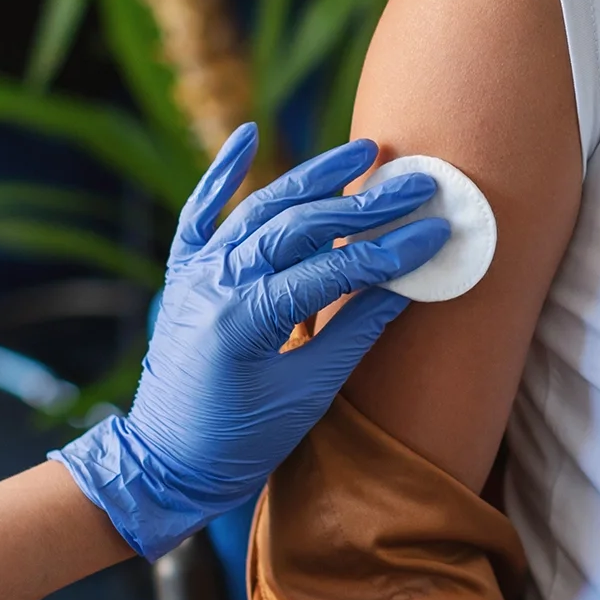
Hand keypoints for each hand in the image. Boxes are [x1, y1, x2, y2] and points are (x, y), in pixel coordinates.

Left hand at [51, 123, 449, 559]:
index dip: (391, 250)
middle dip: (365, 203)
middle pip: (302, 227)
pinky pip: (201, 212)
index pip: (335, 268)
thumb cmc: (238, 443)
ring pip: (261, 210)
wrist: (162, 465)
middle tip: (417, 182)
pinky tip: (249, 134)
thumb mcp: (307, 394)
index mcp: (247, 317)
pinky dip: (223, 173)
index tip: (437, 231)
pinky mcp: (183, 273)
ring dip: (313, 176)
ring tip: (363, 149)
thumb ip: (354, 331)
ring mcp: (196, 273)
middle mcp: (217, 281)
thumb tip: (407, 283)